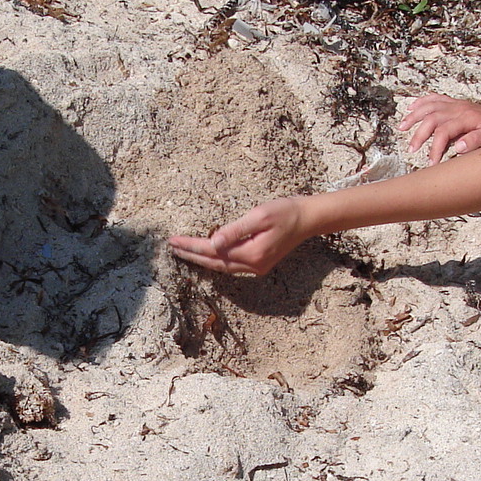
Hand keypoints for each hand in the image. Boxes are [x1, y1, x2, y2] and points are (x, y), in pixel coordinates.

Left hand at [168, 196, 310, 277]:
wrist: (308, 219)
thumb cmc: (285, 212)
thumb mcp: (259, 216)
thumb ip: (235, 230)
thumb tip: (213, 242)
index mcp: (251, 253)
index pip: (213, 251)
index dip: (192, 246)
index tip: (174, 241)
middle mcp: (253, 265)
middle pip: (214, 263)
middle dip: (192, 256)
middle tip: (172, 248)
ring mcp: (257, 267)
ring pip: (222, 267)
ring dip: (202, 260)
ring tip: (184, 252)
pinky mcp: (260, 264)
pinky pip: (232, 266)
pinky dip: (216, 261)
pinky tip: (207, 255)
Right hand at [400, 94, 480, 162]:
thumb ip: (478, 140)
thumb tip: (459, 147)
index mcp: (468, 117)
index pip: (444, 131)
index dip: (435, 148)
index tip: (431, 162)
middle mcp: (459, 108)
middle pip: (432, 118)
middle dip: (419, 134)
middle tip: (412, 149)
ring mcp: (456, 104)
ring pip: (430, 106)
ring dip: (414, 115)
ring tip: (402, 127)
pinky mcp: (455, 104)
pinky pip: (435, 98)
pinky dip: (421, 101)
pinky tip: (412, 106)